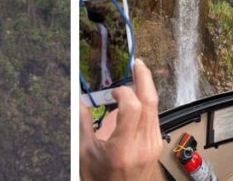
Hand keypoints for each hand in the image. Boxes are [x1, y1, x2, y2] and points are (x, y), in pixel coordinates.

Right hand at [80, 59, 162, 179]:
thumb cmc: (103, 180)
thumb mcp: (85, 154)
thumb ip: (81, 124)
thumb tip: (76, 101)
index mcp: (123, 148)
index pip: (133, 108)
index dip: (124, 92)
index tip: (113, 92)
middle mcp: (142, 145)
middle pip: (150, 102)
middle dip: (144, 78)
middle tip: (138, 64)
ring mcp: (153, 144)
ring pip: (155, 107)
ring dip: (146, 90)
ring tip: (136, 77)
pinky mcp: (157, 144)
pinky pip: (154, 116)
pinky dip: (146, 104)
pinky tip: (136, 100)